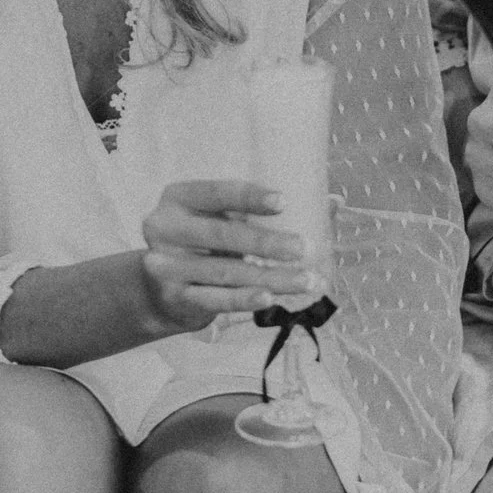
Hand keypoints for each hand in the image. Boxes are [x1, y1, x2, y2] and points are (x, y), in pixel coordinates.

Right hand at [135, 179, 313, 334]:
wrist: (160, 287)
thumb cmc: (205, 242)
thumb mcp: (222, 217)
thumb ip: (267, 208)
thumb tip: (332, 202)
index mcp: (179, 197)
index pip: (215, 192)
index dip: (248, 197)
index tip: (283, 202)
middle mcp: (165, 228)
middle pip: (221, 235)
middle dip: (266, 243)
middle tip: (304, 248)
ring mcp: (166, 265)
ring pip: (225, 272)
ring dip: (270, 278)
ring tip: (307, 280)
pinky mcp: (175, 297)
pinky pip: (215, 299)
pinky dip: (244, 300)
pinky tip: (270, 298)